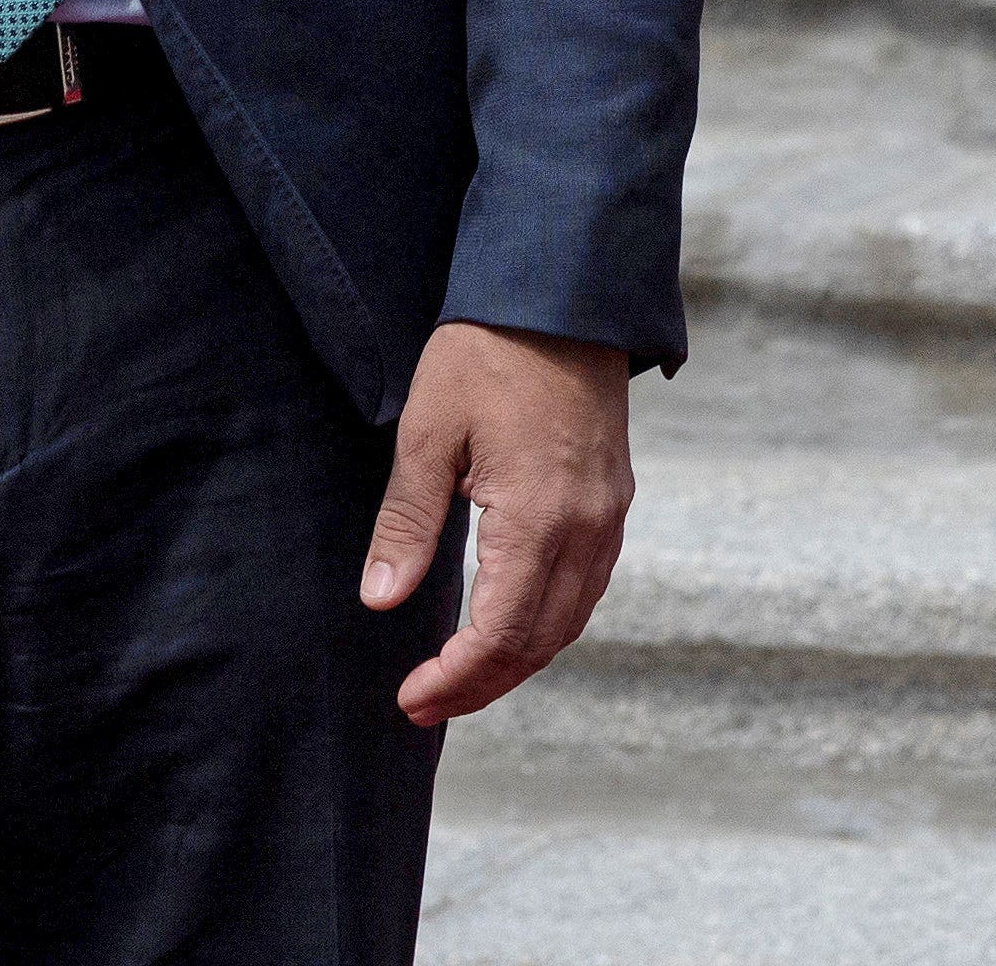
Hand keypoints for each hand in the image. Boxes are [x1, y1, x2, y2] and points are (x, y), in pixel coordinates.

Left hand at [368, 320, 634, 723]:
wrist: (564, 292)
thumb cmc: (488, 354)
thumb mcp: (428, 434)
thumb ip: (408, 523)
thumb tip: (381, 600)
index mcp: (539, 517)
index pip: (501, 635)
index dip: (456, 679)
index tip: (411, 697)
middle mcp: (587, 526)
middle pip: (542, 642)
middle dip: (483, 685)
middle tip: (425, 704)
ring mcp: (609, 512)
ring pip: (571, 619)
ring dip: (518, 660)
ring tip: (462, 676)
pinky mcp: (614, 496)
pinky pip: (588, 584)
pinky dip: (549, 621)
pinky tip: (511, 622)